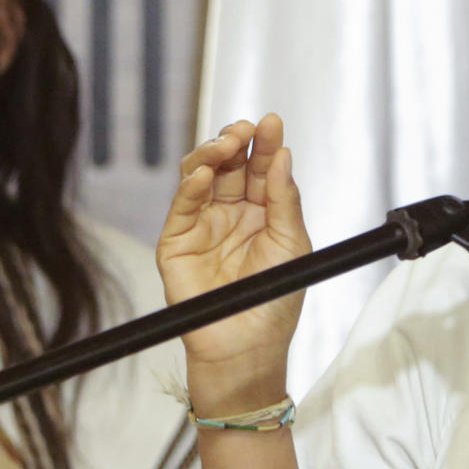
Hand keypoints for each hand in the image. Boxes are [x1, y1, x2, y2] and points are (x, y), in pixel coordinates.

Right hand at [156, 115, 312, 406]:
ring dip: (211, 153)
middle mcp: (231, 212)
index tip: (272, 121)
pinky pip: (182, 205)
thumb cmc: (275, 302)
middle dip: (236, 140)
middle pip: (228, 163)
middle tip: (246, 129)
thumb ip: (285, 200)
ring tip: (227, 143)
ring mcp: (202, 224)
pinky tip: (204, 173)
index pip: (261, 167)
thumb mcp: (292, 245)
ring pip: (200, 174)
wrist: (246, 347)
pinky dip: (191, 185)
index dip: (265, 143)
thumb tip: (283, 156)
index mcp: (263, 211)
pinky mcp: (176, 240)